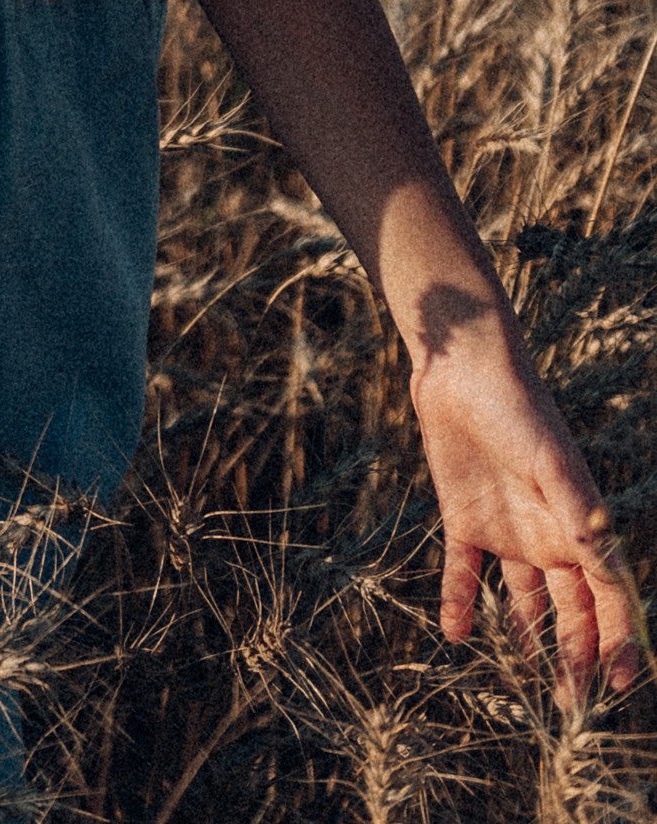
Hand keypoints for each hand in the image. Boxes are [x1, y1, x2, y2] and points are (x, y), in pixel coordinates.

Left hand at [410, 300, 640, 699]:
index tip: (622, 687)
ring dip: (527, 641)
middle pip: (571, 612)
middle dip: (577, 658)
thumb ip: (576, 515)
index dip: (620, 642)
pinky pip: (465, 572)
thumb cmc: (519, 409)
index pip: (610, 598)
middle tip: (572, 707)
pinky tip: (456, 632)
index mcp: (579, 527)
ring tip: (529, 688)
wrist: (463, 369)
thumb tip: (608, 566)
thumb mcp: (552, 465)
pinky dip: (461, 601)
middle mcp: (548, 537)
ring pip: (524, 602)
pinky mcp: (465, 519)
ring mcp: (507, 531)